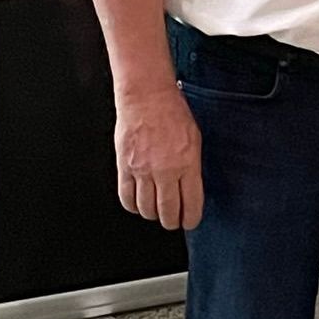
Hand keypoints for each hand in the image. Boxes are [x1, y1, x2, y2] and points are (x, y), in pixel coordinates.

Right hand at [114, 85, 203, 229]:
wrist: (146, 97)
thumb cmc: (172, 112)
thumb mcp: (194, 139)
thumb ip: (192, 166)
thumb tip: (191, 188)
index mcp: (187, 164)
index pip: (191, 203)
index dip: (191, 218)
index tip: (190, 221)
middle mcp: (165, 170)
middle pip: (167, 211)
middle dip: (172, 222)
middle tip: (173, 221)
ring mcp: (142, 170)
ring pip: (146, 208)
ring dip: (153, 215)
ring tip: (157, 212)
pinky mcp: (124, 167)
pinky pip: (126, 197)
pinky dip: (133, 206)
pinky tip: (139, 204)